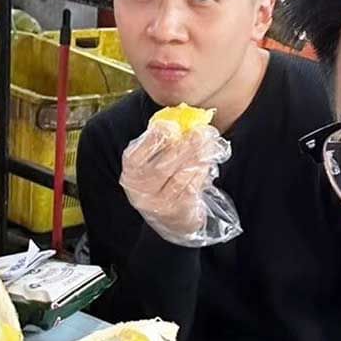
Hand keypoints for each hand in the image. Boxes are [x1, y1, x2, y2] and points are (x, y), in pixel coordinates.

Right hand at [120, 123, 222, 239]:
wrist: (171, 219)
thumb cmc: (163, 180)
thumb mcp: (154, 160)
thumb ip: (163, 142)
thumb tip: (184, 121)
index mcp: (131, 170)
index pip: (138, 154)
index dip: (156, 138)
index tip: (174, 126)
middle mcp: (140, 189)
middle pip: (163, 166)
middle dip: (185, 146)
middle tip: (202, 132)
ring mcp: (157, 203)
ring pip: (181, 177)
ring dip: (198, 157)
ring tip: (209, 143)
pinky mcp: (177, 211)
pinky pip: (192, 188)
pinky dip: (202, 172)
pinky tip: (208, 162)